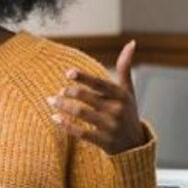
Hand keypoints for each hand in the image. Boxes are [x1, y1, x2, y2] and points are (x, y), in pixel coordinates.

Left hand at [48, 40, 146, 154]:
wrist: (135, 144)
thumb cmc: (128, 112)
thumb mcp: (129, 91)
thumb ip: (126, 68)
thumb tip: (131, 42)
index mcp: (122, 96)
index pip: (100, 84)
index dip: (84, 78)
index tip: (68, 72)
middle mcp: (117, 111)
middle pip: (87, 99)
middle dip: (69, 93)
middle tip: (58, 91)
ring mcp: (110, 127)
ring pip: (81, 114)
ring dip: (63, 106)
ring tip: (51, 101)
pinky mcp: (103, 142)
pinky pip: (81, 133)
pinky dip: (66, 125)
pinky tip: (54, 118)